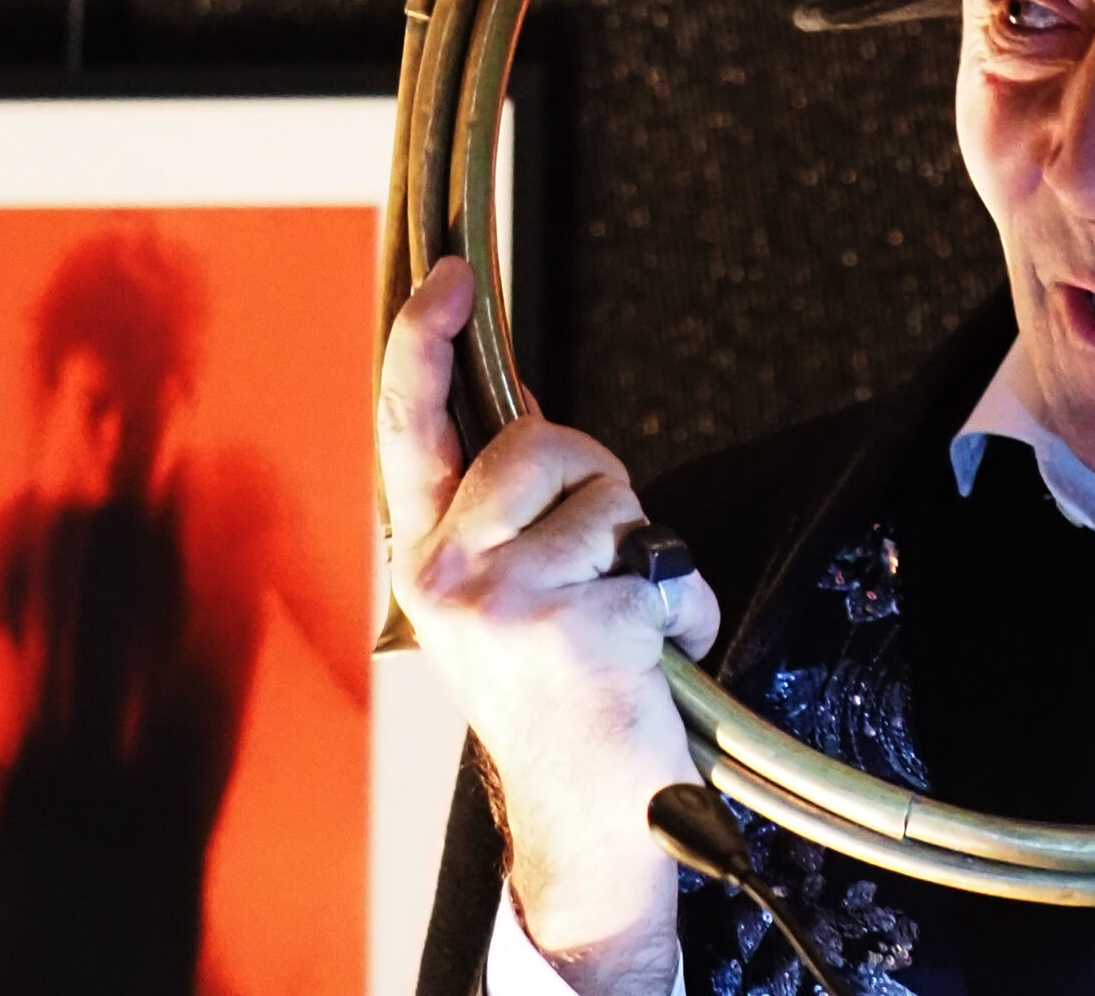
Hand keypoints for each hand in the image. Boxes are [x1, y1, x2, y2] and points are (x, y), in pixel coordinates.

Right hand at [377, 258, 719, 993]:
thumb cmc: (559, 702)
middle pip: (543, 440)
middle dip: (598, 484)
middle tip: (603, 571)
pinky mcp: (574, 620)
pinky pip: (664, 565)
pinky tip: (655, 666)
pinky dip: (686, 612)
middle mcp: (447, 573)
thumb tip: (516, 398)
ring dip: (646, 556)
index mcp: (426, 558)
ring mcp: (506, 597)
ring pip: (612, 496)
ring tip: (626, 629)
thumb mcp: (506, 595)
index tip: (450, 275)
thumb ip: (504, 503)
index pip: (408, 427)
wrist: (587, 821)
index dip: (423, 338)